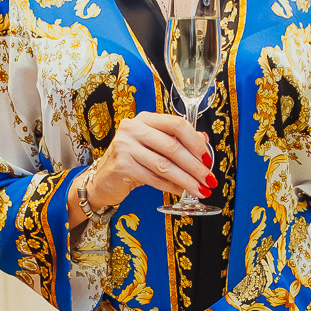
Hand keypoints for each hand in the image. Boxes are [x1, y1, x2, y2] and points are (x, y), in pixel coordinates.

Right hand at [72, 113, 213, 222]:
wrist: (102, 180)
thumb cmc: (131, 161)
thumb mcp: (153, 146)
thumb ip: (176, 141)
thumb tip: (204, 140)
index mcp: (145, 119)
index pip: (176, 124)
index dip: (195, 142)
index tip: (207, 158)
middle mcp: (133, 128)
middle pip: (173, 147)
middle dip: (195, 166)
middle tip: (209, 179)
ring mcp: (125, 146)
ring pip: (165, 165)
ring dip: (186, 180)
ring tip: (200, 189)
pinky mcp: (122, 166)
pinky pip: (154, 178)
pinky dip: (171, 187)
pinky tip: (181, 191)